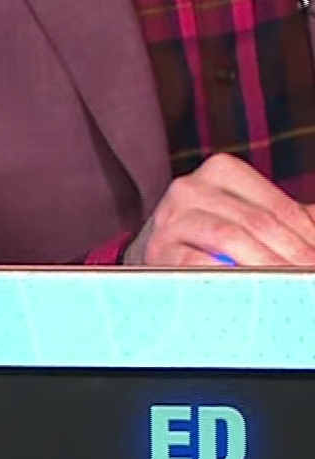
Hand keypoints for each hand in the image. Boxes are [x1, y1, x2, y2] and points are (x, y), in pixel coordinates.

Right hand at [125, 153, 314, 266]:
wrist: (163, 251)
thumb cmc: (214, 235)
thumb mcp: (250, 216)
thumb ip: (286, 218)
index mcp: (221, 171)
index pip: (278, 206)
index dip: (307, 235)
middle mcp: (191, 188)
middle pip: (257, 221)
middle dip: (293, 253)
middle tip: (309, 274)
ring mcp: (170, 217)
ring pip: (229, 236)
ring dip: (266, 264)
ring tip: (287, 283)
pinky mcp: (158, 248)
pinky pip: (197, 260)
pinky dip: (226, 274)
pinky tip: (248, 287)